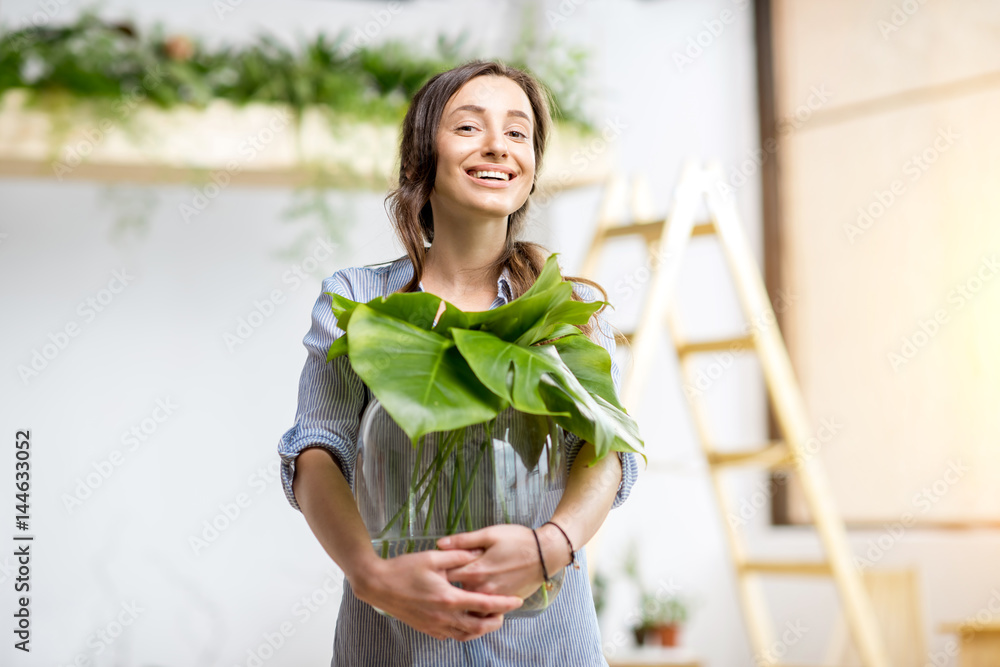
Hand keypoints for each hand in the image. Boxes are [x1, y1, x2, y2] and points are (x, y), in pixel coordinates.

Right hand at [349, 548, 522, 641]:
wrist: (377, 585)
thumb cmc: (404, 569)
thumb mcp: (433, 557)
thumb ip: (459, 556)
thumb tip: (478, 553)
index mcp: (449, 598)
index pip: (484, 604)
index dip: (504, 604)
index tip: (517, 601)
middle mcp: (444, 617)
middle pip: (479, 627)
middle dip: (496, 621)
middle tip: (504, 612)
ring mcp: (434, 626)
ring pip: (466, 635)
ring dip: (480, 628)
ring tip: (488, 616)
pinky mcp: (426, 629)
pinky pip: (451, 635)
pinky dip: (463, 631)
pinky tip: (465, 619)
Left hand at [437, 525, 566, 598]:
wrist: (546, 554)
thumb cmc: (518, 540)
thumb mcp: (490, 534)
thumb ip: (463, 541)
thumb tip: (439, 543)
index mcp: (475, 570)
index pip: (446, 574)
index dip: (436, 571)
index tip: (431, 568)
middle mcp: (482, 589)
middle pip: (454, 593)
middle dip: (444, 588)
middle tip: (436, 582)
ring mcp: (494, 599)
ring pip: (469, 607)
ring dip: (459, 602)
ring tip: (450, 595)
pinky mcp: (504, 603)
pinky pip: (484, 613)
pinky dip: (475, 610)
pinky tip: (469, 604)